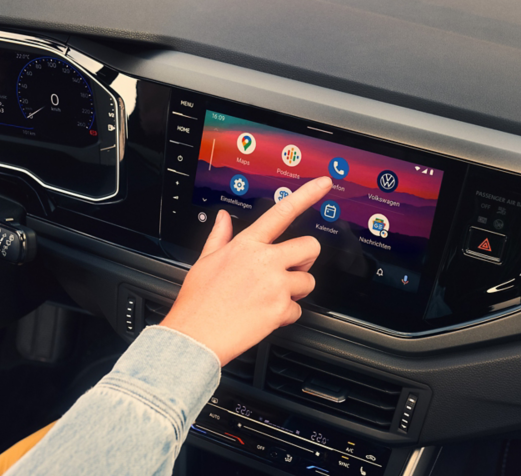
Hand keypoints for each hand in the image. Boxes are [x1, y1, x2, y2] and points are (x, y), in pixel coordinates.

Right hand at [160, 176, 332, 365]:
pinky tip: (265, 316)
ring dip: (296, 291)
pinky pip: (298, 310)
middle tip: (289, 271)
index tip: (325, 183)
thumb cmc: (198, 301)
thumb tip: (223, 217)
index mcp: (246, 244)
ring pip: (309, 281)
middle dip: (305, 260)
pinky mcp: (280, 309)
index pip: (282, 212)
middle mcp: (264, 260)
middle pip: (310, 247)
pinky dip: (285, 316)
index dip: (307, 194)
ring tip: (270, 298)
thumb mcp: (205, 261)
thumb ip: (220, 236)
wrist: (195, 336)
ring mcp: (275, 284)